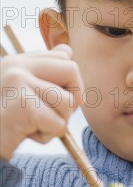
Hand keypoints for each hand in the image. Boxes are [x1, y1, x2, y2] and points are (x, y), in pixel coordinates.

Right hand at [0, 44, 83, 159]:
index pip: (64, 55)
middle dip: (72, 98)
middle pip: (72, 70)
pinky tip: (26, 133)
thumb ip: (46, 73)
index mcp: (17, 61)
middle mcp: (16, 65)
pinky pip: (59, 123)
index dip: (70, 82)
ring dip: (58, 121)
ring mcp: (18, 81)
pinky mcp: (23, 103)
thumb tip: (67, 51)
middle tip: (51, 114)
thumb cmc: (6, 124)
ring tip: (33, 125)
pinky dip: (48, 135)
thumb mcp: (25, 93)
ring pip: (68, 101)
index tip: (52, 99)